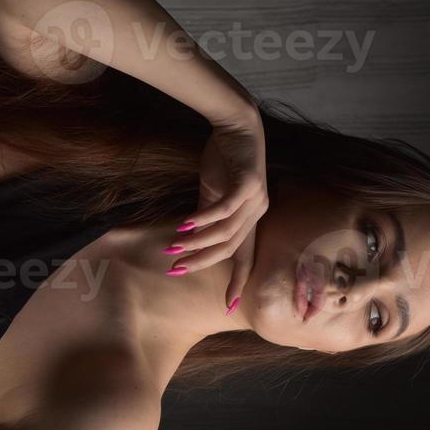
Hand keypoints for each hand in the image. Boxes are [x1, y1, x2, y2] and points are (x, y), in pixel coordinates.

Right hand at [170, 111, 267, 310]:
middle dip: (201, 262)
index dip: (238, 282)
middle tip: (175, 269)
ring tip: (172, 246)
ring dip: (196, 242)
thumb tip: (190, 237)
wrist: (237, 123)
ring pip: (225, 233)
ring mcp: (256, 199)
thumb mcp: (212, 192)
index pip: (246, 257)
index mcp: (251, 219)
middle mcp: (258, 213)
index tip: (229, 306)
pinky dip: (203, 219)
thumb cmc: (225, 158)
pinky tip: (184, 224)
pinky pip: (224, 210)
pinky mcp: (249, 183)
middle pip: (230, 250)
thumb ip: (206, 216)